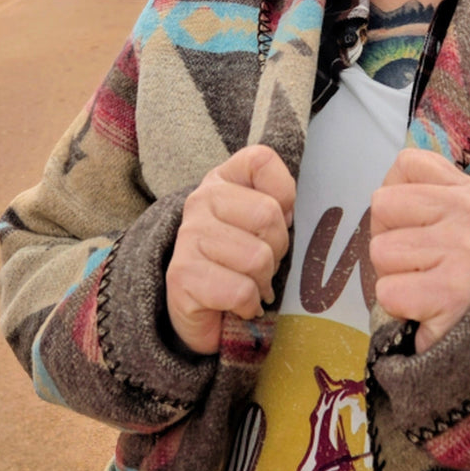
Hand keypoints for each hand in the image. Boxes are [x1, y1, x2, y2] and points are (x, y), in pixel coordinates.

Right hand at [166, 145, 294, 354]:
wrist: (199, 310)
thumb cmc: (239, 262)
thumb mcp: (262, 226)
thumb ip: (278, 205)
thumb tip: (287, 215)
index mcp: (223, 179)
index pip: (261, 160)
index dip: (284, 193)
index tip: (277, 220)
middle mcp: (201, 200)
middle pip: (268, 214)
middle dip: (277, 249)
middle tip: (262, 264)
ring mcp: (188, 235)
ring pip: (257, 258)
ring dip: (263, 282)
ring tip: (250, 285)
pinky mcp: (182, 275)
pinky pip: (240, 291)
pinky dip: (248, 305)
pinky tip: (238, 305)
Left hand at [369, 148, 469, 353]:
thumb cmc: (460, 277)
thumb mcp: (453, 223)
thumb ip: (424, 194)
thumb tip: (383, 190)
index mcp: (469, 192)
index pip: (407, 163)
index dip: (399, 198)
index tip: (420, 227)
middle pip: (382, 204)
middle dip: (390, 239)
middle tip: (421, 265)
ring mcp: (462, 251)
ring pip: (380, 250)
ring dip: (393, 276)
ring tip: (426, 288)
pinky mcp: (450, 293)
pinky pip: (387, 291)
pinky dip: (398, 307)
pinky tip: (427, 310)